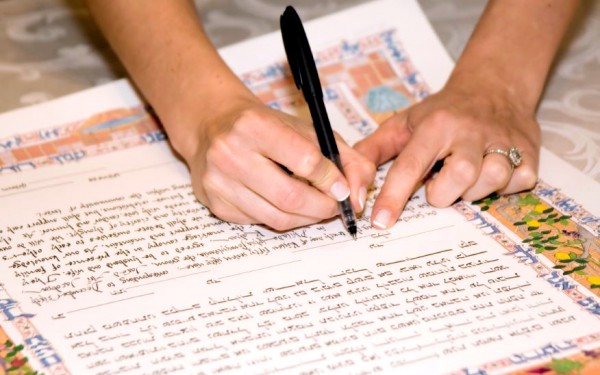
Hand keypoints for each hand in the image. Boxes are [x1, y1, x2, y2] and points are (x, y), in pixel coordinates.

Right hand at [182, 96, 374, 230]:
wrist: (213, 125)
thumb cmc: (266, 126)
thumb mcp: (306, 128)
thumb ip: (344, 157)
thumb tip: (359, 196)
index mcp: (254, 126)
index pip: (305, 160)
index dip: (330, 180)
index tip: (342, 189)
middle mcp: (230, 153)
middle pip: (290, 196)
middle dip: (322, 207)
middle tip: (335, 206)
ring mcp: (218, 181)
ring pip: (276, 217)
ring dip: (306, 218)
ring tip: (317, 208)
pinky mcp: (216, 204)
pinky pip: (260, 222)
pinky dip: (283, 219)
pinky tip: (288, 206)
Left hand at [354, 81, 539, 229]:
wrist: (495, 87)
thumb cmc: (443, 112)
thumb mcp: (404, 123)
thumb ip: (373, 151)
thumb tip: (351, 183)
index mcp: (436, 124)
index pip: (410, 165)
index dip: (393, 197)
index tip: (380, 222)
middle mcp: (471, 131)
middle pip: (459, 176)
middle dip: (443, 192)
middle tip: (438, 184)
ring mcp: (504, 142)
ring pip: (491, 181)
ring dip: (473, 190)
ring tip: (464, 176)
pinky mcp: (530, 154)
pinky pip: (516, 185)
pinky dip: (501, 187)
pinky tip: (489, 172)